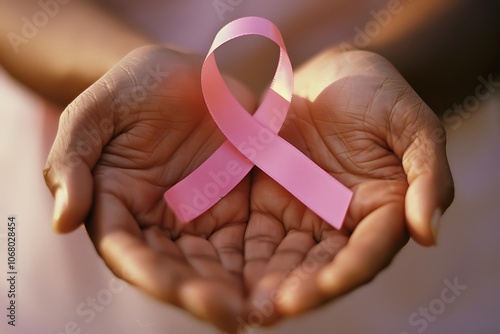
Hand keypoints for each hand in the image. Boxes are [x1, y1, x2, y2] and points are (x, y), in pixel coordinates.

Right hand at [43, 46, 255, 331]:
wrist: (188, 73)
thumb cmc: (136, 88)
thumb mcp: (97, 112)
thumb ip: (72, 160)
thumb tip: (62, 220)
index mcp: (117, 207)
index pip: (128, 252)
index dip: (152, 274)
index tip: (179, 292)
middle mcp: (156, 224)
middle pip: (176, 269)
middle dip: (200, 294)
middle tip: (233, 314)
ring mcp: (198, 219)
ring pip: (214, 265)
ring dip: (236, 289)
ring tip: (262, 306)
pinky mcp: (234, 209)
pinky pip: (247, 241)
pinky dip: (261, 262)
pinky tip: (281, 277)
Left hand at [242, 48, 453, 325]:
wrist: (334, 74)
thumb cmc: (380, 95)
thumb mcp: (412, 126)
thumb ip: (427, 175)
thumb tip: (429, 234)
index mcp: (383, 213)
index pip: (366, 253)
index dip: (344, 273)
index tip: (316, 289)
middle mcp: (342, 225)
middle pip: (320, 267)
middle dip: (296, 291)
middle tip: (265, 310)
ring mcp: (304, 215)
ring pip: (284, 259)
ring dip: (263, 283)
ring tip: (241, 302)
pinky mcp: (270, 202)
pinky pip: (256, 234)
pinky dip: (242, 255)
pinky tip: (221, 271)